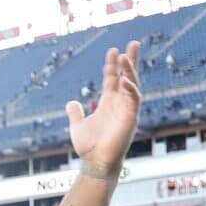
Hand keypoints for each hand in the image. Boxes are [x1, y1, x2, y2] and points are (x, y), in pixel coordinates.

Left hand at [66, 41, 140, 172]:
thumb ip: (75, 112)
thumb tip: (71, 102)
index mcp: (108, 103)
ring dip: (130, 70)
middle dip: (130, 60)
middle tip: (133, 43)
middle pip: (127, 77)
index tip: (112, 50)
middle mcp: (119, 104)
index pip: (112, 79)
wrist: (95, 162)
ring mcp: (127, 110)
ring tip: (126, 55)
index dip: (112, 65)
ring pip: (132, 85)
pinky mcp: (131, 118)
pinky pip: (134, 100)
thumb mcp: (77, 125)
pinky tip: (125, 80)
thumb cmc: (89, 146)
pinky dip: (131, 89)